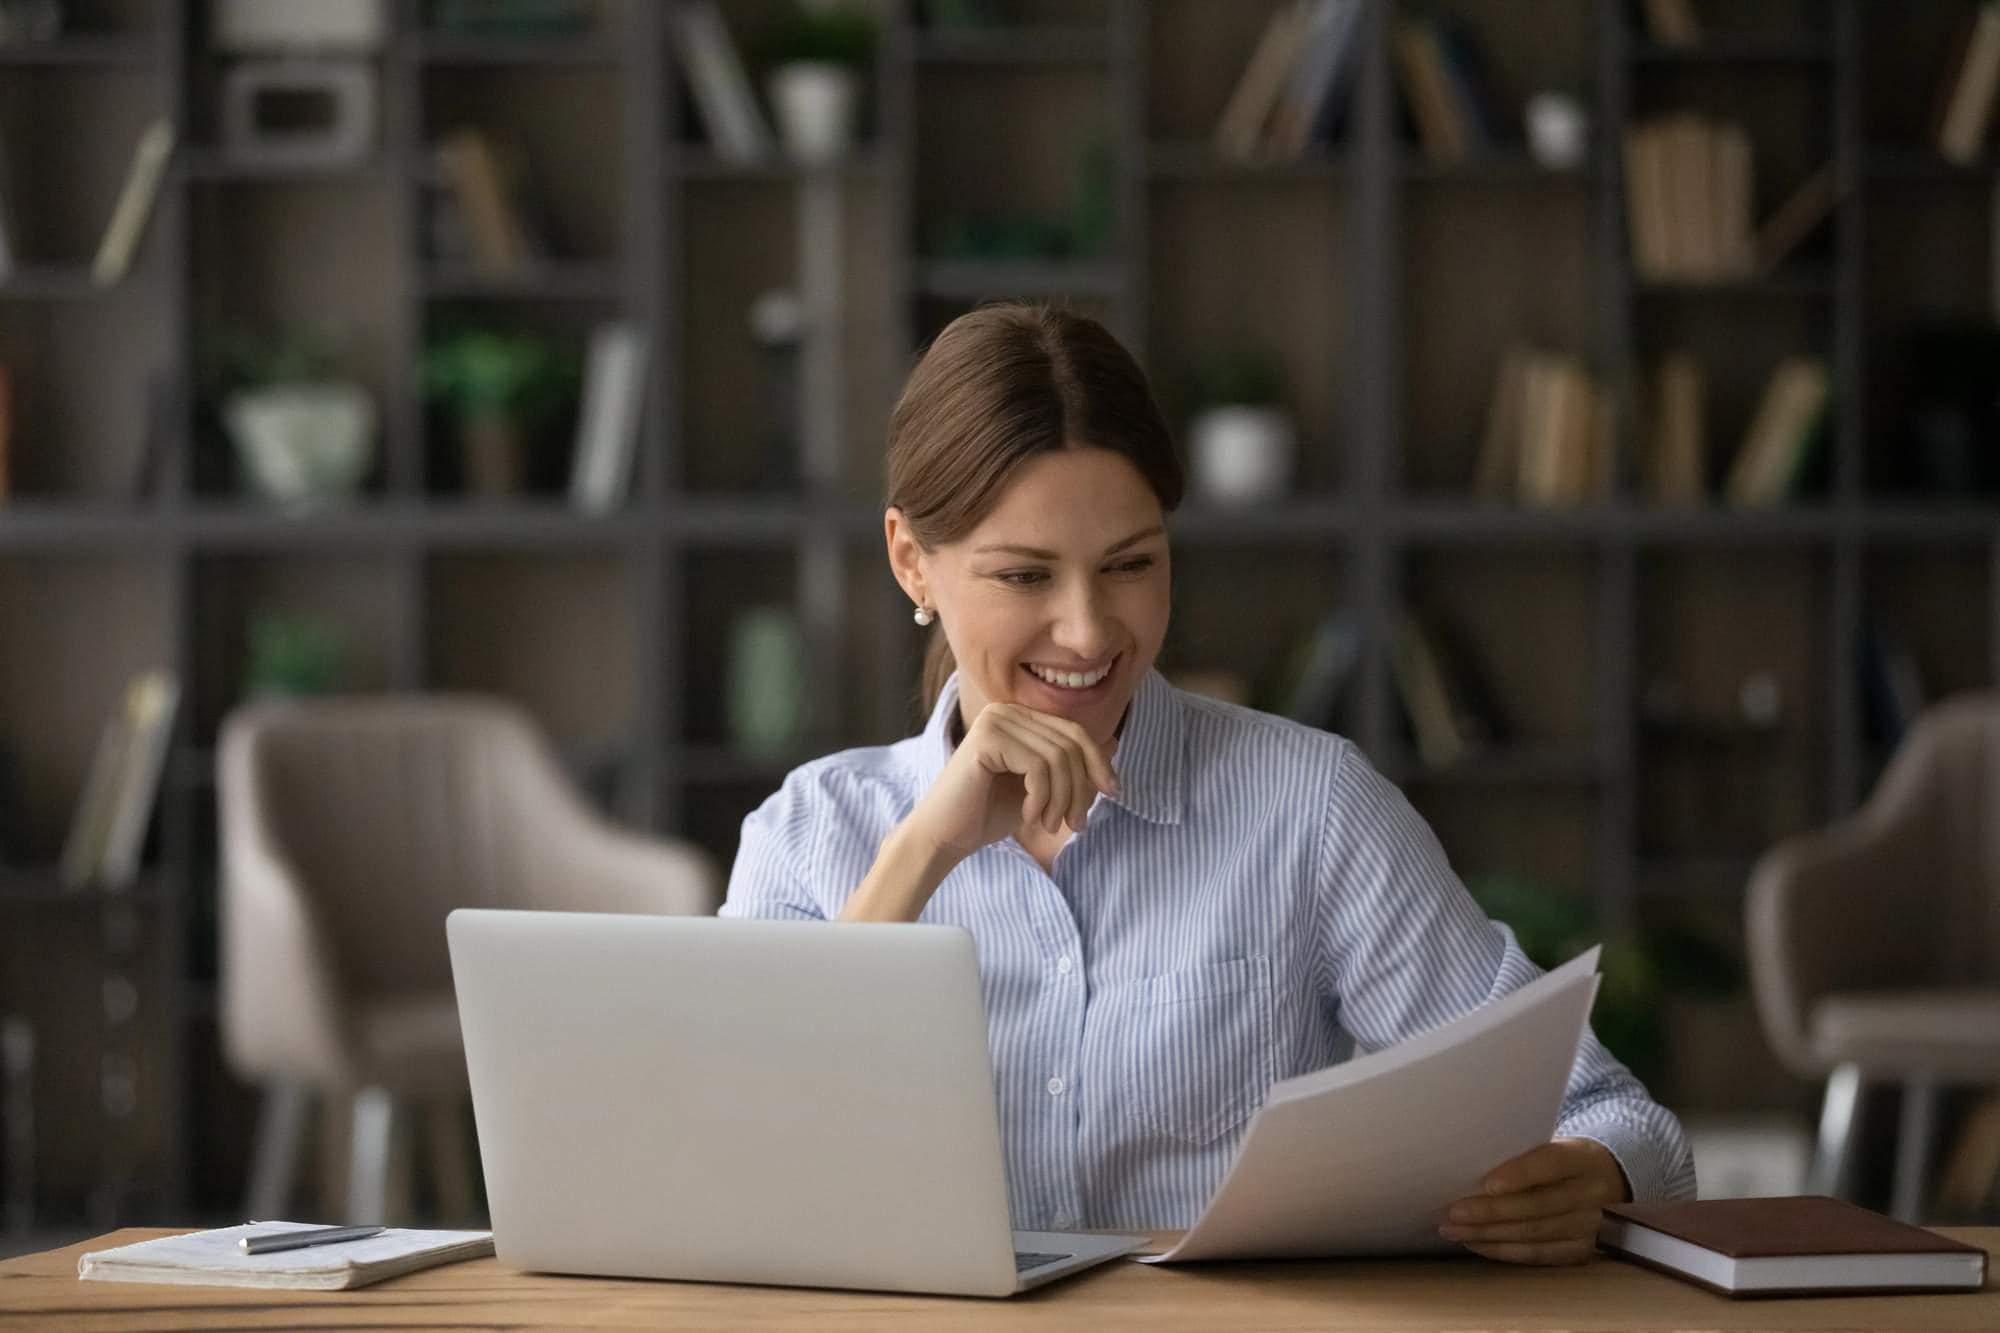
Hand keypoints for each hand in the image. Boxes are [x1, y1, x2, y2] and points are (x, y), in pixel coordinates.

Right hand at [907, 701, 1118, 860]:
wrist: (945, 836)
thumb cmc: (988, 813)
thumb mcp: (1041, 789)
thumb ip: (1069, 766)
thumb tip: (1113, 742)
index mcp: (1018, 717)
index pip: (1074, 732)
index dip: (1098, 762)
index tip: (1112, 793)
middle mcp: (1006, 711)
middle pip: (1070, 743)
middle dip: (1082, 788)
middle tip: (1077, 823)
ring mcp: (994, 721)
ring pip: (1058, 757)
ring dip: (1063, 799)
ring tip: (1051, 825)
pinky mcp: (987, 738)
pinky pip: (1038, 767)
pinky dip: (1042, 799)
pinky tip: (1030, 818)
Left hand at [1437, 1137, 1630, 1265]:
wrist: (1602, 1177)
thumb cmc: (1557, 1157)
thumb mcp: (1547, 1142)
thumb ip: (1518, 1152)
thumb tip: (1464, 1162)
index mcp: (1583, 1158)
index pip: (1551, 1164)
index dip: (1520, 1174)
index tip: (1487, 1184)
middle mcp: (1591, 1193)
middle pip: (1537, 1206)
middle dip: (1490, 1212)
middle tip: (1452, 1213)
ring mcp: (1589, 1226)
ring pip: (1533, 1234)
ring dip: (1488, 1235)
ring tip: (1452, 1230)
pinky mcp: (1580, 1250)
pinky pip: (1537, 1255)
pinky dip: (1502, 1250)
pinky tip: (1476, 1243)